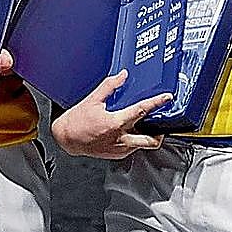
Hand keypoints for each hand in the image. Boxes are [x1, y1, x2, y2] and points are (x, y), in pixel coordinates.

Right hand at [51, 70, 167, 158]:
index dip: (156, 103)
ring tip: (142, 127)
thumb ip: (109, 87)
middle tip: (161, 124)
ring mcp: (119, 148)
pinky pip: (131, 148)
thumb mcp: (92, 100)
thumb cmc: (76, 122)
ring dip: (145, 136)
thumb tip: (122, 76)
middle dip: (160, 133)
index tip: (166, 98)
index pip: (142, 110)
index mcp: (115, 123)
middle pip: (151, 140)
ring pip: (142, 145)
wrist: (66, 139)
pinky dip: (133, 140)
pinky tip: (127, 132)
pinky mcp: (116, 154)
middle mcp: (120, 138)